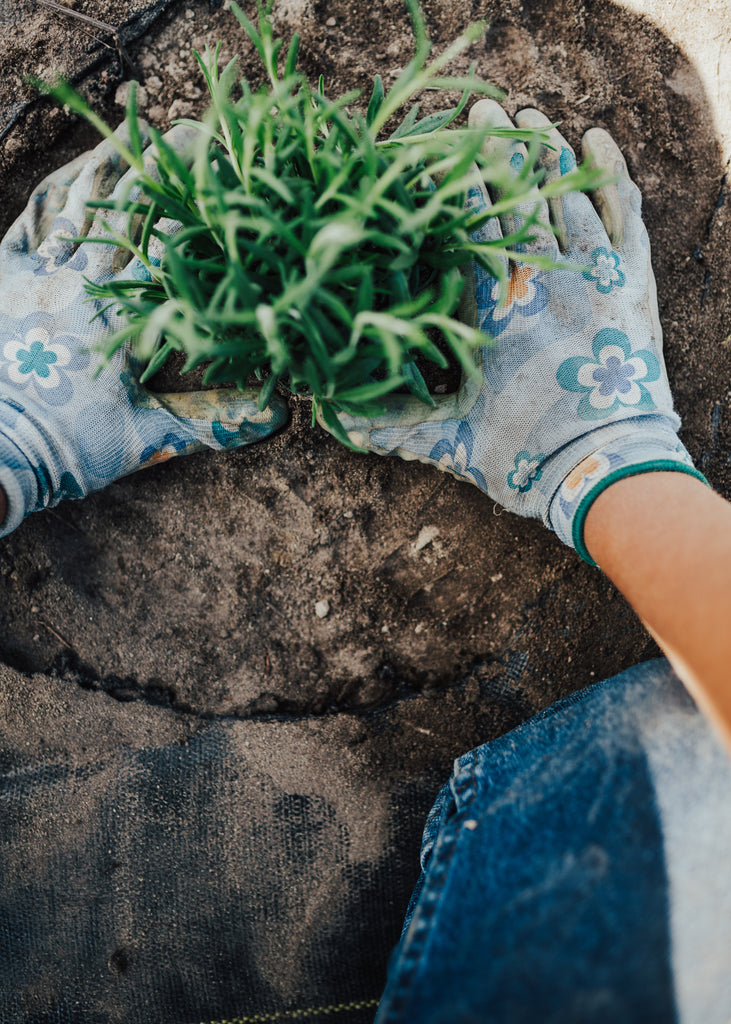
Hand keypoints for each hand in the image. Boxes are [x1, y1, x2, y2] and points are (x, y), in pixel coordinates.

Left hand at [0, 125, 286, 535]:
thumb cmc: (71, 445)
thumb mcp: (148, 437)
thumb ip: (210, 420)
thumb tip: (277, 416)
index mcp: (118, 313)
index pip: (166, 245)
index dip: (196, 206)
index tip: (221, 170)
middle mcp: (79, 281)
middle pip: (123, 211)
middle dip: (154, 168)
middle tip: (179, 131)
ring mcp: (37, 276)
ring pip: (72, 207)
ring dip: (97, 169)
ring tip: (118, 136)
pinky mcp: (3, 281)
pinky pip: (26, 226)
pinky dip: (45, 200)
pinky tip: (60, 181)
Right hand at [318, 100, 704, 562]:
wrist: (606, 473)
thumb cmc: (525, 458)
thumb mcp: (449, 442)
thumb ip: (390, 425)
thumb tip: (331, 418)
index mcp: (493, 312)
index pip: (467, 230)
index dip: (450, 187)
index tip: (432, 152)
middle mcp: (541, 282)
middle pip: (515, 198)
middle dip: (494, 150)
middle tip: (479, 107)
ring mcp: (591, 278)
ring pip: (566, 195)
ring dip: (545, 152)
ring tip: (526, 115)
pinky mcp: (631, 287)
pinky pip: (625, 214)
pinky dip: (612, 175)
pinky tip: (597, 141)